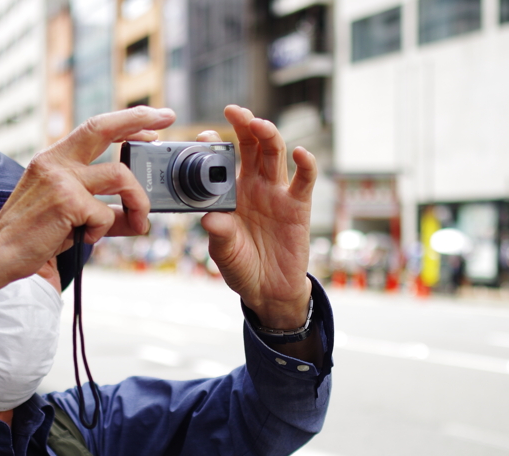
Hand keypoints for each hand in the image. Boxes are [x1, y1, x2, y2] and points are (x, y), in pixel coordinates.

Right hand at [0, 106, 175, 318]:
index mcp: (54, 159)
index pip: (94, 128)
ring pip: (121, 177)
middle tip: (166, 120)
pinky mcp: (66, 201)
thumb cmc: (31, 237)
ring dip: (139, 202)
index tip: (152, 120)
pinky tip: (85, 238)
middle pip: (103, 127)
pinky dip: (103, 230)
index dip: (126, 121)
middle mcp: (56, 162)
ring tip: (137, 222)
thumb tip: (138, 217)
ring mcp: (60, 179)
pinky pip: (105, 214)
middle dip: (138, 119)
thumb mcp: (69, 216)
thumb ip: (102, 210)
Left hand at [199, 105, 316, 329]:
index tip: (202, 136)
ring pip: (274, 153)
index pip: (222, 160)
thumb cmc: (242, 267)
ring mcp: (277, 193)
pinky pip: (304, 179)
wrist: (268, 291)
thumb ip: (219, 234)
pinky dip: (306, 163)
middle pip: (251, 146)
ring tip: (258, 124)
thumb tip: (210, 219)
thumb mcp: (224, 252)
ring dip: (268, 134)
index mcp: (230, 192)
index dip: (214, 144)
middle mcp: (253, 186)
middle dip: (243, 125)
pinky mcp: (299, 205)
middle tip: (234, 111)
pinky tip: (301, 153)